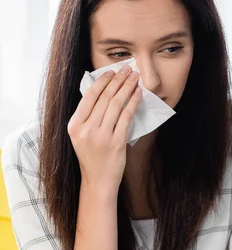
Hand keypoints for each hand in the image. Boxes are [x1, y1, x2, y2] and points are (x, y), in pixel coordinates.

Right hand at [67, 64, 141, 191]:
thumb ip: (88, 117)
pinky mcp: (116, 142)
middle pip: (104, 98)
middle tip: (127, 69)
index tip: (112, 71)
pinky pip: (126, 116)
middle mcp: (86, 129)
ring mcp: (101, 136)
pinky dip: (133, 102)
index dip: (102, 81)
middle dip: (118, 80)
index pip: (89, 96)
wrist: (98, 180)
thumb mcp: (81, 136)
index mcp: (74, 125)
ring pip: (116, 104)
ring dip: (127, 87)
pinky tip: (139, 94)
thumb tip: (103, 91)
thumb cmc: (92, 156)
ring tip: (135, 77)